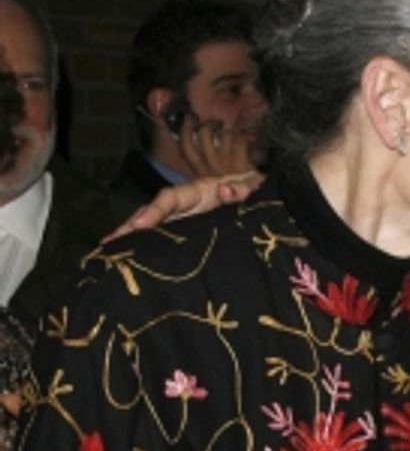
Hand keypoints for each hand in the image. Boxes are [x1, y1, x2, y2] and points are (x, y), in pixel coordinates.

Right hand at [105, 169, 263, 239]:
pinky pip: (165, 242)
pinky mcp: (187, 236)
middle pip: (153, 214)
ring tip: (112, 254)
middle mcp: (185, 206)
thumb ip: (242, 189)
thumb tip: (226, 192)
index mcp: (199, 192)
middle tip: (111, 243)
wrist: (256, 198)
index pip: (171, 199)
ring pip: (154, 229)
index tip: (140, 223)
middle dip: (131, 227)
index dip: (155, 210)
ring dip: (133, 241)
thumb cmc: (251, 191)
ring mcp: (184, 221)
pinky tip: (132, 262)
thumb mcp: (251, 187)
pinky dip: (148, 250)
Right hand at [178, 118, 262, 180]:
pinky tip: (243, 145)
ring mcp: (224, 163)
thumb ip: (201, 159)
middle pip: (204, 133)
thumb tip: (195, 135)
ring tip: (233, 138)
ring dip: (230, 134)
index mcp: (198, 169)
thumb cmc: (228, 186)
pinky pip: (239, 140)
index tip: (189, 118)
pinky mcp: (240, 162)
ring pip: (224, 135)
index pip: (185, 145)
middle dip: (211, 124)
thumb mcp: (208, 177)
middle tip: (217, 124)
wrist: (248, 201)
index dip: (185, 129)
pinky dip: (242, 140)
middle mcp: (208, 165)